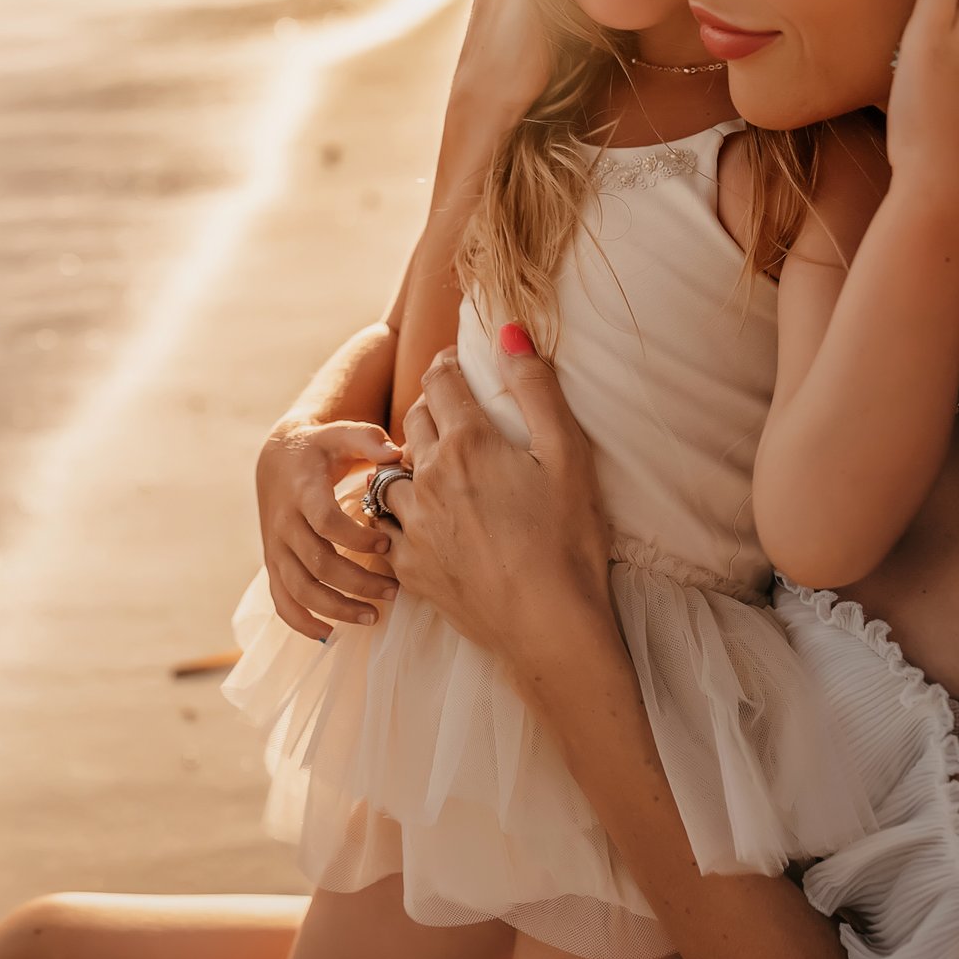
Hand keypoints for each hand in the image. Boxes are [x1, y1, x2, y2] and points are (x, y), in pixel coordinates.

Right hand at [254, 415, 400, 640]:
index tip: (386, 544)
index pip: (325, 521)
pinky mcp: (274, 564)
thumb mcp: (340, 433)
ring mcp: (276, 547)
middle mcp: (284, 523)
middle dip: (357, 583)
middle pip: (317, 563)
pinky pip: (281, 601)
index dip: (355, 538)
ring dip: (336, 608)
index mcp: (302, 491)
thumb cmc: (320, 449)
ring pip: (300, 589)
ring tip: (374, 617)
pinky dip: (301, 622)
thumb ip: (367, 438)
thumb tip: (395, 454)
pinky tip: (330, 634)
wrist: (277, 460)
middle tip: (394, 591)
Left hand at [382, 335, 612, 672]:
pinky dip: (403, 516)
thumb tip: (510, 331)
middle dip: (430, 408)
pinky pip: (389, 526)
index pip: (440, 380)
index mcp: (467, 444)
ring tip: (438, 470)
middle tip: (454, 414)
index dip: (449, 365)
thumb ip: (536, 389)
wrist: (550, 628)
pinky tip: (426, 521)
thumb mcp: (568, 455)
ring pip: (393, 474)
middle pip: (413, 420)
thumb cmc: (568, 540)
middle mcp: (428, 478)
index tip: (457, 364)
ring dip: (411, 464)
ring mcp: (413, 525)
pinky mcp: (409, 567)